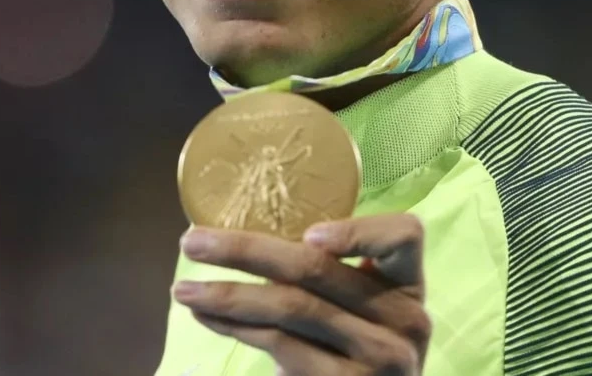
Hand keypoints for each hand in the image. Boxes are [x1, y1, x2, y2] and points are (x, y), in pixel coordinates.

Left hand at [172, 214, 430, 374]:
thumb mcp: (361, 308)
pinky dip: (236, 328)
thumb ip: (330, 276)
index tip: (306, 232)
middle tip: (192, 241)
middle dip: (245, 250)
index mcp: (409, 285)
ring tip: (182, 289)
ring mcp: (380, 360)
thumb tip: (239, 234)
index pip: (405, 237)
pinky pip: (282, 346)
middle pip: (319, 269)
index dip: (358, 230)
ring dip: (227, 295)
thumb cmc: (354, 347)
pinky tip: (209, 317)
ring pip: (292, 309)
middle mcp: (406, 321)